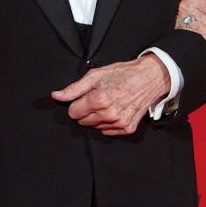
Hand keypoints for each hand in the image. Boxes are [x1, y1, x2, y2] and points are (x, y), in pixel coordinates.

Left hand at [51, 53, 170, 135]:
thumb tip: (57, 96)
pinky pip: (108, 132)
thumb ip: (74, 88)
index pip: (73, 112)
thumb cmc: (123, 74)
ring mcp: (119, 122)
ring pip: (95, 127)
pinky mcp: (127, 128)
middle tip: (99, 98)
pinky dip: (109, 123)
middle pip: (83, 121)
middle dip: (87, 110)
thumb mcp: (96, 75)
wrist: (149, 78)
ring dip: (98, 117)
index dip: (77, 104)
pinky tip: (116, 111)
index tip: (85, 97)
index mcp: (99, 100)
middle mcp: (109, 114)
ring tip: (109, 103)